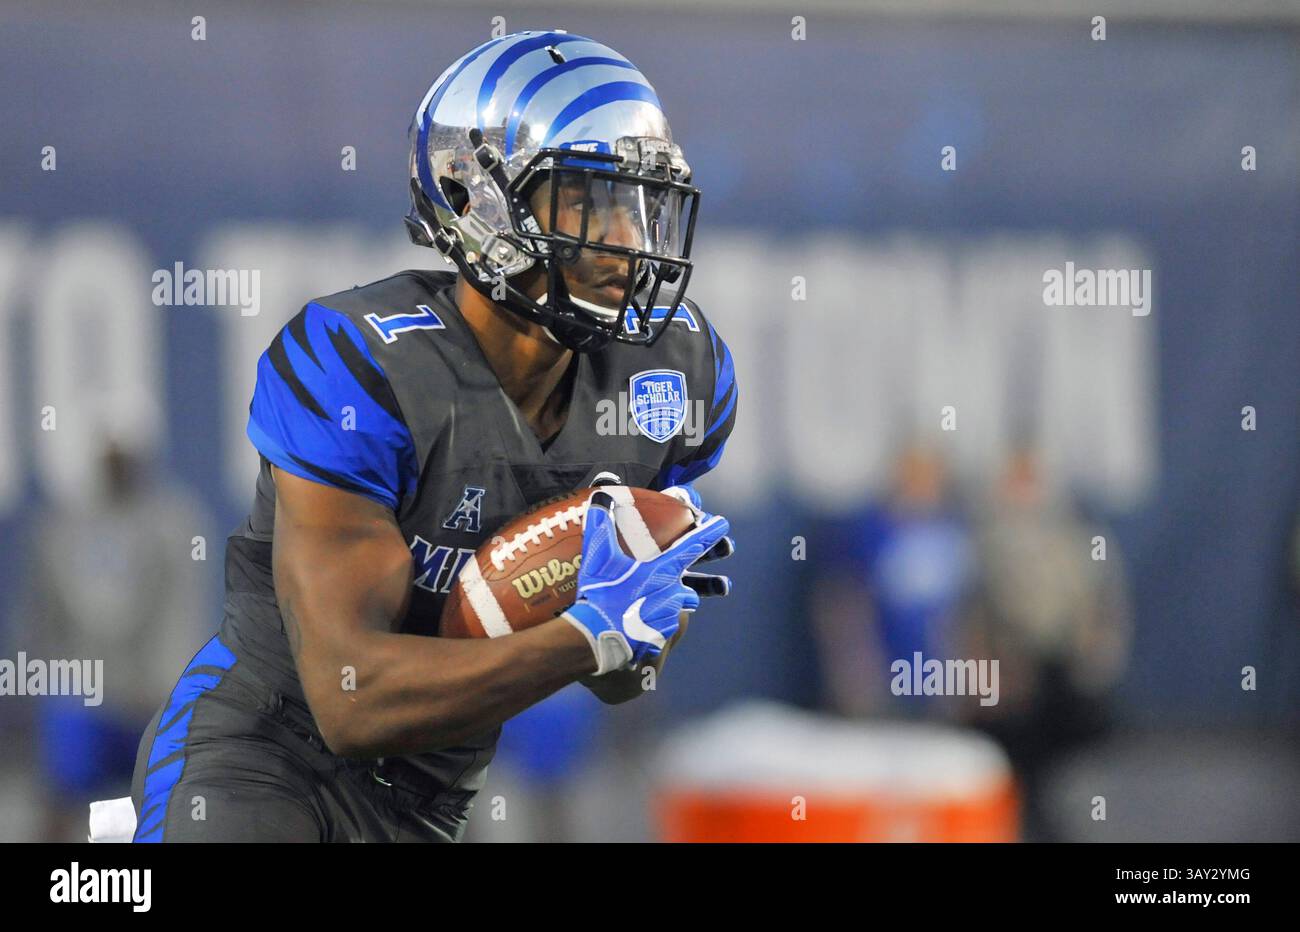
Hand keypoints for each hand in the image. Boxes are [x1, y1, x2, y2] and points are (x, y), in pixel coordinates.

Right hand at [562, 490, 730, 674]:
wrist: (596, 638)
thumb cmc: (599, 594)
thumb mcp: (597, 556)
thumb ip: (601, 524)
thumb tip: (601, 495)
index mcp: (662, 571)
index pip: (692, 547)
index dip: (710, 534)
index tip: (724, 524)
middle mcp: (672, 593)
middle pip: (691, 587)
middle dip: (691, 585)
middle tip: (676, 585)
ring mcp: (668, 617)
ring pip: (678, 608)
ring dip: (670, 604)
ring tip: (651, 605)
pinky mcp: (660, 637)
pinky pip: (664, 627)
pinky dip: (655, 623)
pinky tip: (638, 623)